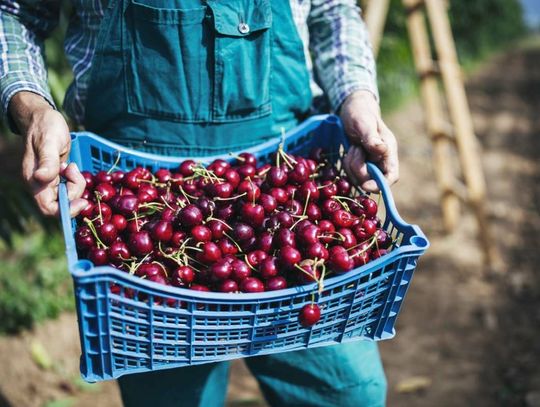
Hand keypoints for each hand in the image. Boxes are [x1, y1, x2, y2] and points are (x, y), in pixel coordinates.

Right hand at [10, 91, 86, 216]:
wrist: (43, 117)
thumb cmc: (45, 127)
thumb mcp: (49, 142)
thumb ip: (48, 161)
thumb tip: (42, 178)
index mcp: (34, 180)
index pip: (49, 208)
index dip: (67, 210)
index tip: (83, 200)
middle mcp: (40, 184)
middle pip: (62, 204)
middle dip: (74, 192)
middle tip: (75, 171)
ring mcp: (48, 182)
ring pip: (67, 196)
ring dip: (76, 184)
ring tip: (71, 165)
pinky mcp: (56, 177)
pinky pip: (69, 187)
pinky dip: (75, 180)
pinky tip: (71, 167)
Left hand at [339, 90, 398, 191]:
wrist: (353, 109)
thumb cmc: (360, 112)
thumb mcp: (363, 122)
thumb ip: (371, 137)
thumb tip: (381, 150)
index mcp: (388, 150)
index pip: (391, 176)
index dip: (380, 185)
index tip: (365, 185)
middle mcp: (381, 160)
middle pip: (372, 180)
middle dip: (359, 170)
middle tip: (355, 150)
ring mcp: (371, 163)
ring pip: (360, 178)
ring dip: (352, 165)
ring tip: (353, 147)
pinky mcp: (361, 164)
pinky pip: (352, 174)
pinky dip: (348, 165)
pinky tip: (350, 151)